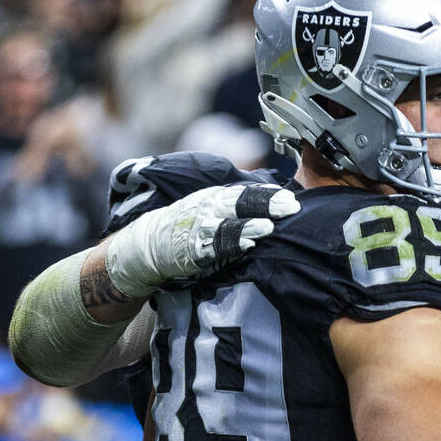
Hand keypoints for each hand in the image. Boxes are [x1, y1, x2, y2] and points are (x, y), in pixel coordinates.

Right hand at [105, 183, 299, 298]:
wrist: (150, 241)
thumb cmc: (190, 224)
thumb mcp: (213, 206)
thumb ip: (238, 205)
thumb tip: (274, 203)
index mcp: (218, 196)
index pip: (247, 192)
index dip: (269, 194)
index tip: (290, 197)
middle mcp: (211, 207)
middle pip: (242, 203)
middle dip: (266, 204)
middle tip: (290, 207)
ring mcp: (202, 227)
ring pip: (229, 224)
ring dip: (250, 225)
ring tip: (270, 227)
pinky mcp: (194, 248)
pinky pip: (215, 246)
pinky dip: (231, 245)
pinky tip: (248, 246)